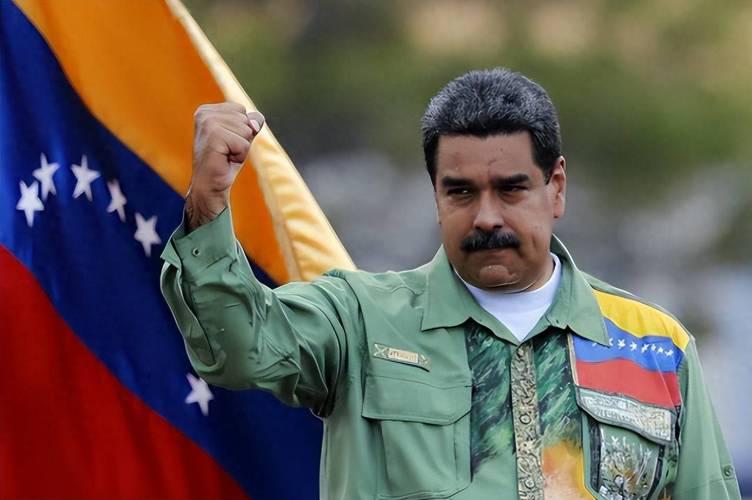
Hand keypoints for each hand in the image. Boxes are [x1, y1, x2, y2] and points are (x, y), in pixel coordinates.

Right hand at [186, 102, 264, 230]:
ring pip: (246, 131)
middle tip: (226, 151)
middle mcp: (205, 113)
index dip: (241, 130)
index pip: (241, 110)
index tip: (227, 143)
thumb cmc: (224, 161)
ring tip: (225, 155)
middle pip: (245, 119)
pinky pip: (244, 144)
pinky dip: (239, 155)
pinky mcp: (214, 136)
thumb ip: (251, 122)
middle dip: (242, 138)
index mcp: (207, 110)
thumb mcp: (241, 137)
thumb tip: (255, 122)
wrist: (209, 185)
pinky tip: (225, 160)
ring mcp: (208, 124)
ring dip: (241, 148)